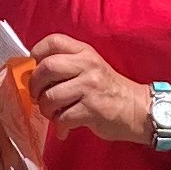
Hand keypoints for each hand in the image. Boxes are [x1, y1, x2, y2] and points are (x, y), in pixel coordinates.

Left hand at [27, 32, 154, 145]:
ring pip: (50, 96)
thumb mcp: (90, 67)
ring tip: (54, 114)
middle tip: (39, 97)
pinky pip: (63, 117)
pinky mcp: (92, 109)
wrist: (137, 109)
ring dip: (46, 110)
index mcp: (85, 51)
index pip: (53, 41)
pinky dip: (60, 126)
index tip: (35, 69)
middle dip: (35, 86)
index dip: (36, 53)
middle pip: (46, 68)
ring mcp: (90, 86)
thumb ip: (66, 64)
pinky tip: (65, 128)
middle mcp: (87, 65)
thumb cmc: (108, 90)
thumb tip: (32, 75)